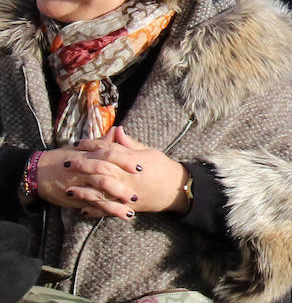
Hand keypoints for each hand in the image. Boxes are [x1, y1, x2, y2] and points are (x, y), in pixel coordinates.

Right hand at [34, 140, 141, 220]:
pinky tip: (118, 215)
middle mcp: (85, 170)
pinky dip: (105, 211)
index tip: (141, 166)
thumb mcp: (82, 147)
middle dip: (124, 183)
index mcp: (89, 155)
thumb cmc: (63, 157)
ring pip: (99, 193)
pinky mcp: (76, 198)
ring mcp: (80, 185)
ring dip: (116, 201)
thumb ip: (102, 142)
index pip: (109, 155)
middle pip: (106, 175)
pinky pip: (92, 205)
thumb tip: (118, 131)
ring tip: (132, 207)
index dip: (125, 161)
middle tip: (139, 190)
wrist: (38, 172)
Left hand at [69, 126, 191, 217]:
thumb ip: (130, 143)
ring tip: (68, 189)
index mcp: (130, 161)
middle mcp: (125, 177)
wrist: (176, 189)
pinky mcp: (127, 206)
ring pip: (100, 192)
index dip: (91, 145)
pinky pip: (108, 209)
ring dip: (83, 191)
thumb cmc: (163, 167)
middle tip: (66, 163)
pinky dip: (95, 210)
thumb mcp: (148, 151)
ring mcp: (125, 193)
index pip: (107, 150)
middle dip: (81, 166)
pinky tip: (83, 208)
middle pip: (99, 169)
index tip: (79, 144)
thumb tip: (116, 130)